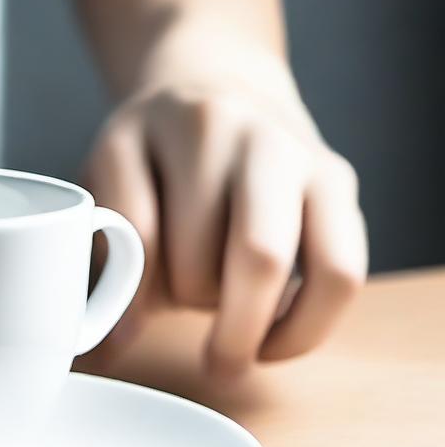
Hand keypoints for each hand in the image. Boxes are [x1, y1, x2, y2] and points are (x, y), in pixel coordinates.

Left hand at [83, 56, 367, 374]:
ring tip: (236, 340)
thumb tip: (112, 349)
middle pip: (207, 243)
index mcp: (140, 129)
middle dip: (211, 315)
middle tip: (207, 363)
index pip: (136, 230)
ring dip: (250, 318)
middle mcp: (219, 127)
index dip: (130, 303)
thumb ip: (107, 256)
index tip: (124, 344)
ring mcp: (285, 146)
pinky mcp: (335, 177)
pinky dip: (307, 322)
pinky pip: (339, 271)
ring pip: (270, 259)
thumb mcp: (108, 188)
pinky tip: (275, 338)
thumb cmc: (153, 159)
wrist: (217, 83)